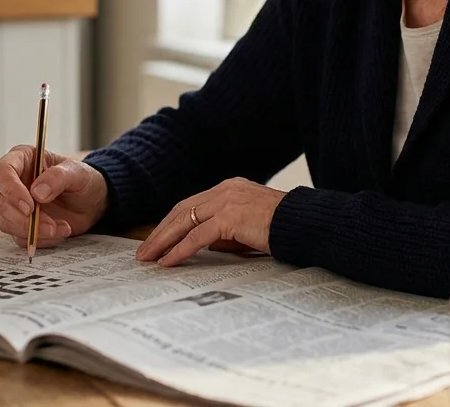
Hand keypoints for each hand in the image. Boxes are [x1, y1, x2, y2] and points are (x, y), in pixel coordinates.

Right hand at [0, 146, 108, 247]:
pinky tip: (60, 231)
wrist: (91, 202)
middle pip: (1, 203)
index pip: (1, 172)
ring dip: (34, 231)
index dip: (10, 190)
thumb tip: (37, 193)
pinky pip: (20, 238)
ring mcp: (15, 205)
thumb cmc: (82, 180)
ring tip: (62, 227)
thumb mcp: (77, 173)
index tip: (29, 206)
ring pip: (7, 223)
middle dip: (24, 219)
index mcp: (22, 160)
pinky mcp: (21, 224)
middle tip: (50, 225)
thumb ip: (58, 177)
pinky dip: (40, 239)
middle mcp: (14, 182)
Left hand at [135, 178, 286, 266]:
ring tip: (148, 258)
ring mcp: (227, 201)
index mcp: (229, 188)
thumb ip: (225, 231)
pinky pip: (197, 237)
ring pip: (184, 222)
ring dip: (163, 241)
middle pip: (182, 211)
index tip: (157, 239)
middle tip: (143, 251)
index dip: (171, 223)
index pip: (191, 205)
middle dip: (160, 232)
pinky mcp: (230, 217)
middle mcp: (225, 190)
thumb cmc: (282, 229)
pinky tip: (168, 262)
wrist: (305, 225)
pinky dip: (180, 250)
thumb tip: (201, 245)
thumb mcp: (248, 226)